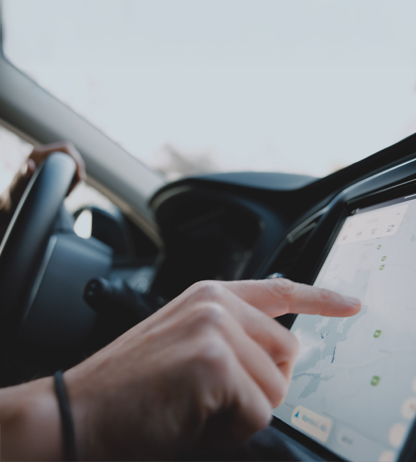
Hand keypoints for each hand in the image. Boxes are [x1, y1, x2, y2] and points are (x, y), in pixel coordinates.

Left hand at [1, 142, 84, 213]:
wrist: (13, 199)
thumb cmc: (17, 191)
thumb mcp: (20, 182)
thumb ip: (24, 173)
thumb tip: (29, 165)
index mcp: (38, 153)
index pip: (65, 149)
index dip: (77, 159)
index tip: (80, 175)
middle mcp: (44, 155)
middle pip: (71, 156)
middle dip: (78, 170)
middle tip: (76, 185)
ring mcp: (49, 162)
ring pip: (71, 165)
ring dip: (75, 177)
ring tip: (68, 192)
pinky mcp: (52, 169)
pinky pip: (68, 171)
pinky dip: (72, 180)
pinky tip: (68, 189)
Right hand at [65, 278, 360, 459]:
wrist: (80, 409)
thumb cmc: (133, 382)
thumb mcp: (186, 341)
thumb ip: (234, 334)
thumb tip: (279, 352)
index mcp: (211, 295)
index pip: (280, 291)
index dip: (321, 297)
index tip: (349, 303)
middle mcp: (216, 304)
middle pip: (287, 352)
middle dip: (265, 383)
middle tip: (219, 394)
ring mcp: (215, 328)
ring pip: (274, 387)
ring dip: (244, 409)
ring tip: (198, 404)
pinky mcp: (214, 362)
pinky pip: (256, 412)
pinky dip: (231, 428)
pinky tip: (194, 417)